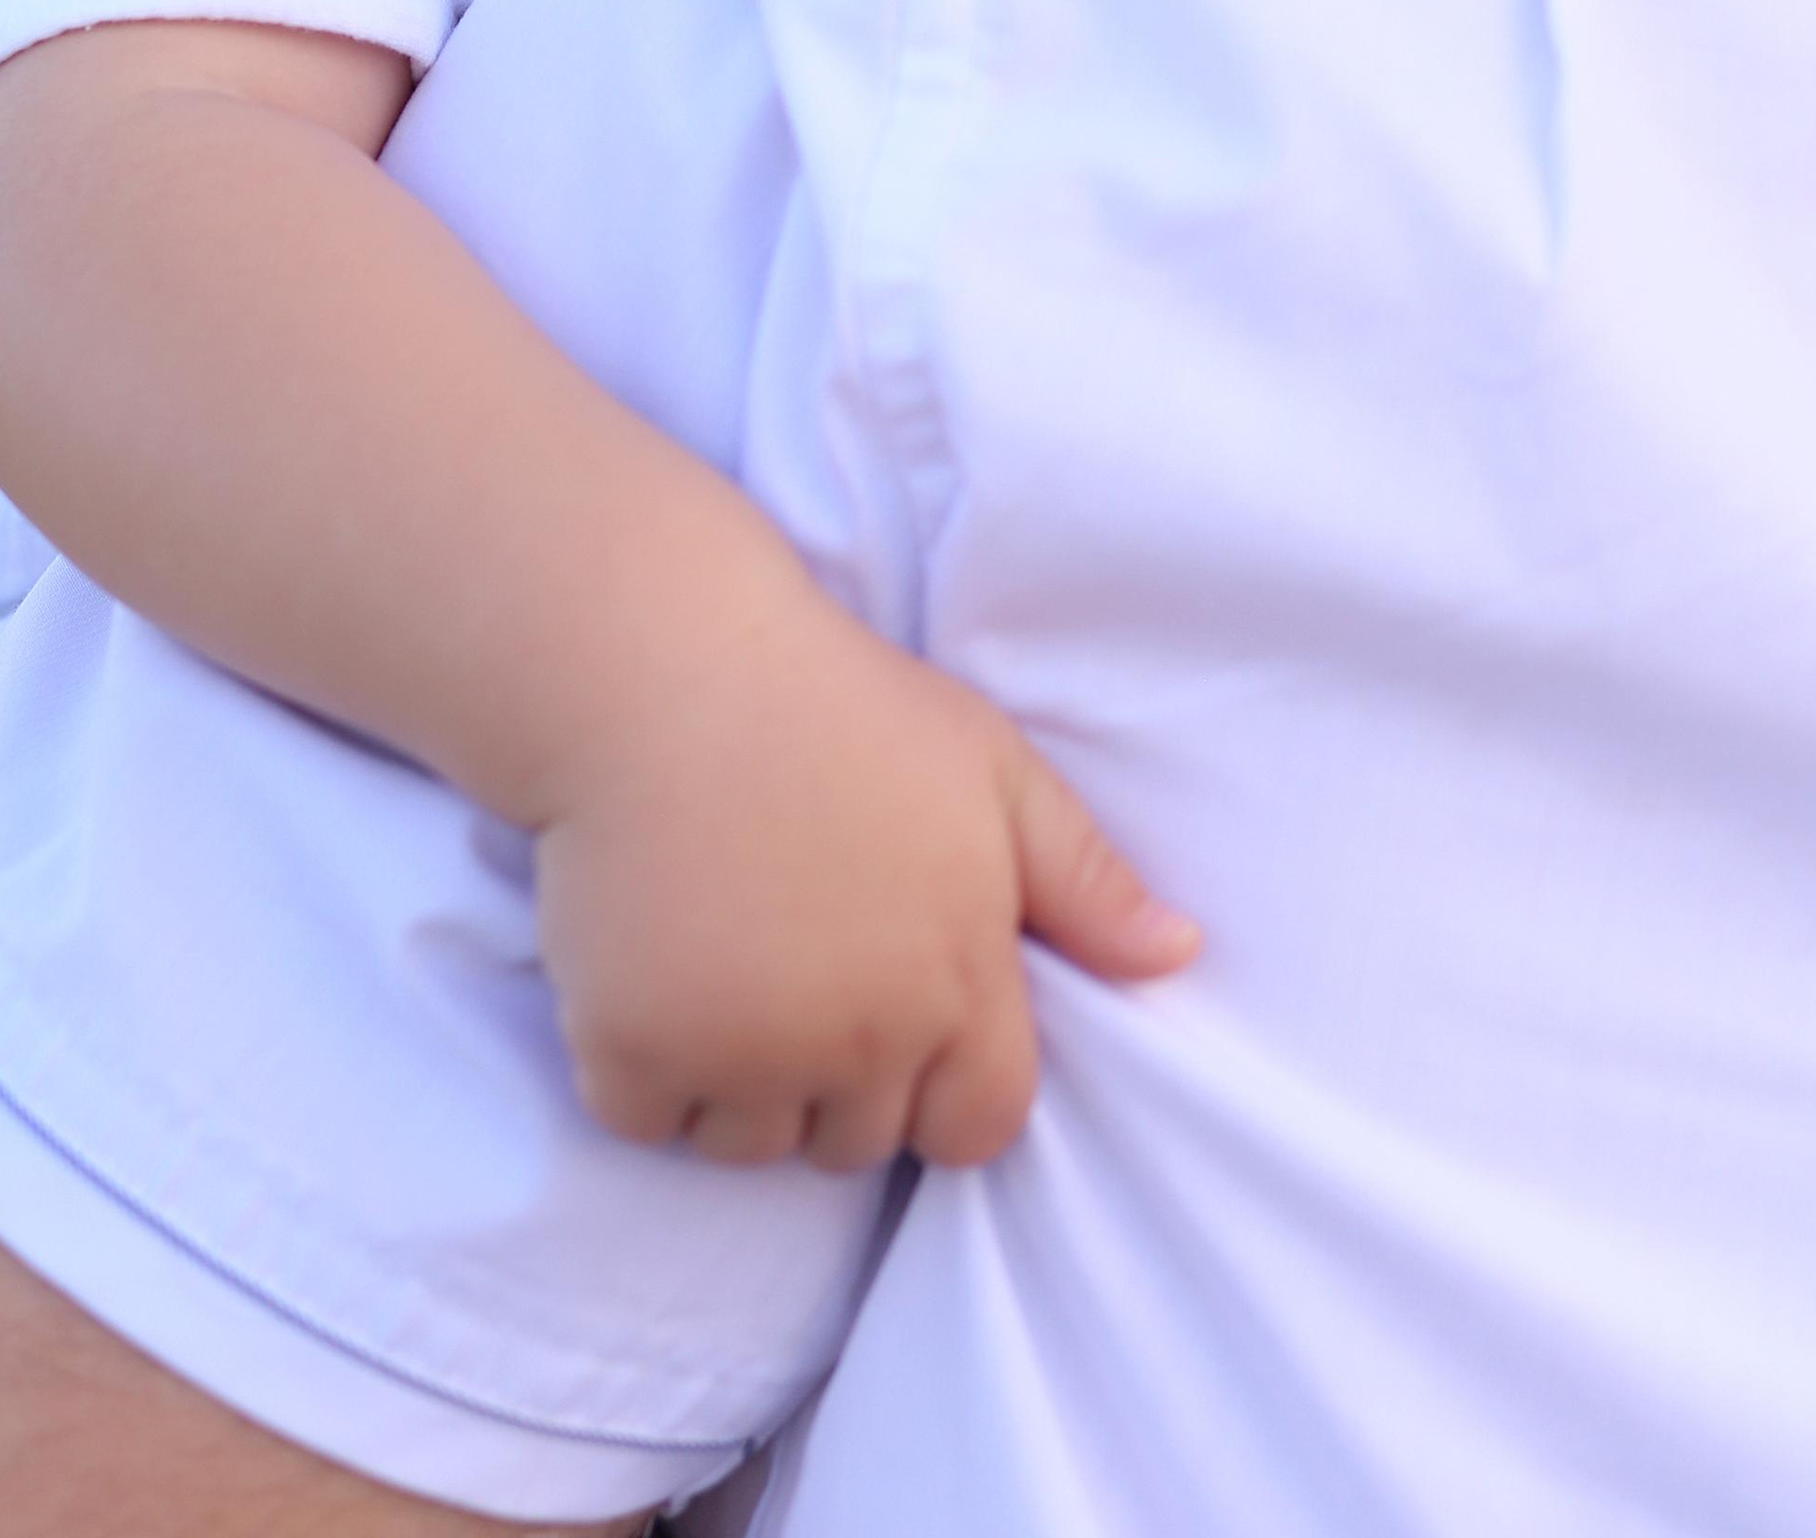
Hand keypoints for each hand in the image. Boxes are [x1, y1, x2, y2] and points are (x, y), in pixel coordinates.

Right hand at [528, 578, 1197, 1176]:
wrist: (670, 669)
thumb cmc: (841, 707)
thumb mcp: (993, 768)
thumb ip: (1086, 879)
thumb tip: (1181, 956)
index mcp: (959, 978)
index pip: (981, 1129)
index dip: (947, 1090)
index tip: (902, 1018)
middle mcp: (860, 1037)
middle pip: (862, 1143)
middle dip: (839, 1081)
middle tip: (799, 964)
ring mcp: (744, 1051)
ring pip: (753, 1145)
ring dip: (742, 1088)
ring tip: (728, 964)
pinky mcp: (634, 1047)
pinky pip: (646, 1123)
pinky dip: (645, 1073)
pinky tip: (655, 970)